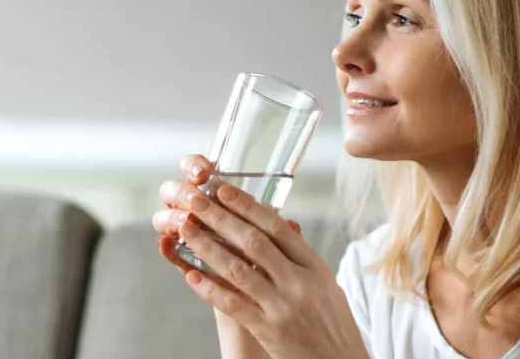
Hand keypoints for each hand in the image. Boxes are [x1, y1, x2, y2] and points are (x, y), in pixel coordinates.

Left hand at [155, 154, 368, 358]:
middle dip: (221, 218)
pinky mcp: (269, 330)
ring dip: (207, 247)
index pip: (278, 227)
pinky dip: (210, 288)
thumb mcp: (327, 286)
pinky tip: (192, 275)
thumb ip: (302, 258)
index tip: (224, 189)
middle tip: (196, 200)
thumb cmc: (334, 326)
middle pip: (255, 241)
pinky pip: (233, 304)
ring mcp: (283, 306)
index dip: (248, 206)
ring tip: (186, 230)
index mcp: (315, 267)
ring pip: (238, 269)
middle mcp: (300, 282)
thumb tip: (285, 226)